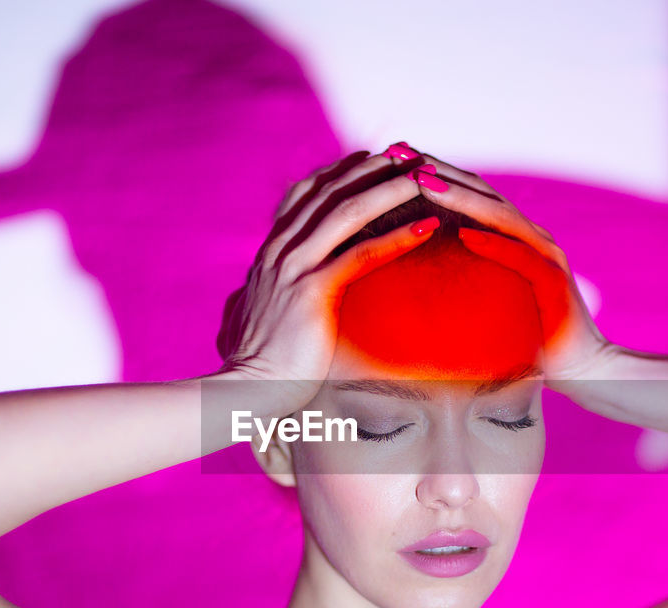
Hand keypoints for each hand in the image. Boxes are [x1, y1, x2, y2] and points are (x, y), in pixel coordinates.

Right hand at [218, 150, 439, 412]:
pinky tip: (427, 227)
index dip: (340, 171)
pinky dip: (397, 238)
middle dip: (372, 168)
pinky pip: (361, 255)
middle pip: (330, 191)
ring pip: (348, 212)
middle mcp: (280, 251)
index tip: (373, 158)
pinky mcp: (313, 293)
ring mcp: (295, 269)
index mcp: (270, 253)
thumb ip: (249, 300)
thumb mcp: (248, 319)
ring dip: (390, 190)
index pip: (306, 194)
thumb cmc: (255, 366)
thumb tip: (240, 301)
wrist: (243, 392)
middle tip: (410, 155)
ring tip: (427, 178)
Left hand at [401, 149, 614, 394]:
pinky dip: (493, 243)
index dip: (427, 172)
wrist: (578, 365)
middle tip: (397, 152)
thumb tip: (410, 263)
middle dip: (436, 169)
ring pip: (497, 214)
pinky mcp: (553, 278)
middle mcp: (527, 233)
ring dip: (459, 197)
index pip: (463, 193)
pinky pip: (520, 256)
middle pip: (478, 191)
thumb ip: (457, 274)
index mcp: (508, 234)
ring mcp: (544, 252)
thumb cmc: (524, 336)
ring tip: (422, 181)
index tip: (387, 157)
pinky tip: (465, 234)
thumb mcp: (482, 297)